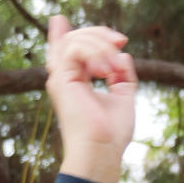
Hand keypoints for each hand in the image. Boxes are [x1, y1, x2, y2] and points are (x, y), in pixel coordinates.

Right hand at [47, 16, 136, 182]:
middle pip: (75, 39)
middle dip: (100, 34)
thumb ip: (122, 74)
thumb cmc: (112, 133)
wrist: (102, 150)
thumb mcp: (123, 96)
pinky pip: (74, 48)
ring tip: (114, 68)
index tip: (96, 32)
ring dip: (101, 45)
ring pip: (75, 40)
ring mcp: (60, 78)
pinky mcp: (61, 79)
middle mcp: (64, 78)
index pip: (70, 50)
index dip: (77, 34)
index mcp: (76, 82)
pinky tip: (106, 71)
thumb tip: (122, 53)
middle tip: (122, 41)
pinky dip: (95, 53)